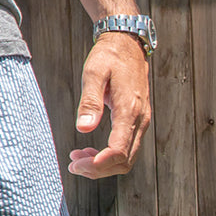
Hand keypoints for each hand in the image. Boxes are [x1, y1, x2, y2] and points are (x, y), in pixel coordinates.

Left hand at [68, 31, 151, 177]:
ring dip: (103, 165)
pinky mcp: (138, 124)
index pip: (119, 149)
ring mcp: (142, 124)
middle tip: (73, 165)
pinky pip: (128, 149)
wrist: (129, 47)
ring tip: (78, 158)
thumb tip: (84, 128)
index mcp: (130, 111)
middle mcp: (140, 121)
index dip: (99, 163)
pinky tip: (91, 150)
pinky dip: (110, 157)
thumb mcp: (93, 73)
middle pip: (125, 161)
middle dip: (98, 169)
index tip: (78, 164)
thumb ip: (90, 102)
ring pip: (128, 159)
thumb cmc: (110, 58)